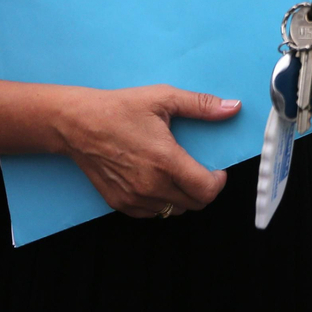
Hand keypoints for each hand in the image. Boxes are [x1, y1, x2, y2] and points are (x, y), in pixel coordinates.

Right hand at [52, 84, 240, 218]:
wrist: (77, 124)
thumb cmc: (120, 108)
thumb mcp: (163, 98)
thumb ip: (201, 105)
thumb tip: (233, 108)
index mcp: (165, 161)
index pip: (206, 190)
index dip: (218, 182)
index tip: (217, 170)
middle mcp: (151, 185)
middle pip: (195, 204)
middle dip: (204, 189)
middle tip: (199, 170)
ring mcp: (134, 198)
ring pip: (174, 211)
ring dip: (183, 197)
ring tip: (178, 175)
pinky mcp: (120, 204)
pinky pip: (153, 214)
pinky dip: (161, 202)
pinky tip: (157, 181)